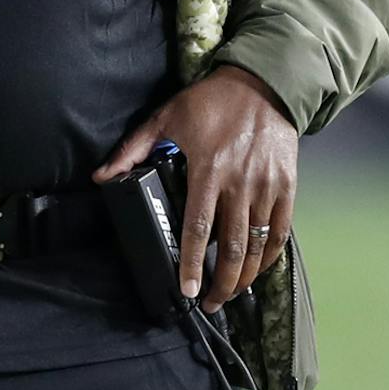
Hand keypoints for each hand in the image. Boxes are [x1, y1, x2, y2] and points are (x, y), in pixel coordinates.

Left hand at [95, 66, 298, 313]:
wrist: (262, 85)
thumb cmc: (210, 102)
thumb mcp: (165, 118)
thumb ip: (132, 150)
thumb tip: (102, 177)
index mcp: (208, 170)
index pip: (198, 227)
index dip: (191, 263)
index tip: (187, 290)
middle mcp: (240, 184)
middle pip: (232, 247)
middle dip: (221, 283)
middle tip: (210, 303)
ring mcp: (267, 188)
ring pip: (257, 245)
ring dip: (244, 276)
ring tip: (230, 294)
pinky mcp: (287, 187)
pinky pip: (280, 232)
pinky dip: (269, 257)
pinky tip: (256, 270)